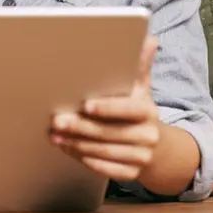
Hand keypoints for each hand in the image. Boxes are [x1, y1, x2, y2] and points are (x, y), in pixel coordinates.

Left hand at [49, 36, 161, 182]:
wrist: (157, 148)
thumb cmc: (139, 111)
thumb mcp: (141, 88)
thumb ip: (140, 66)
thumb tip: (149, 38)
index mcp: (149, 111)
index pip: (128, 110)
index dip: (107, 108)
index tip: (85, 105)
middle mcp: (149, 135)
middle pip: (109, 132)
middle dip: (80, 127)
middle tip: (57, 120)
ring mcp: (141, 157)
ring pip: (104, 151)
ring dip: (76, 144)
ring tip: (55, 135)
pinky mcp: (132, 174)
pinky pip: (105, 169)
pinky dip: (85, 159)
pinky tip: (68, 150)